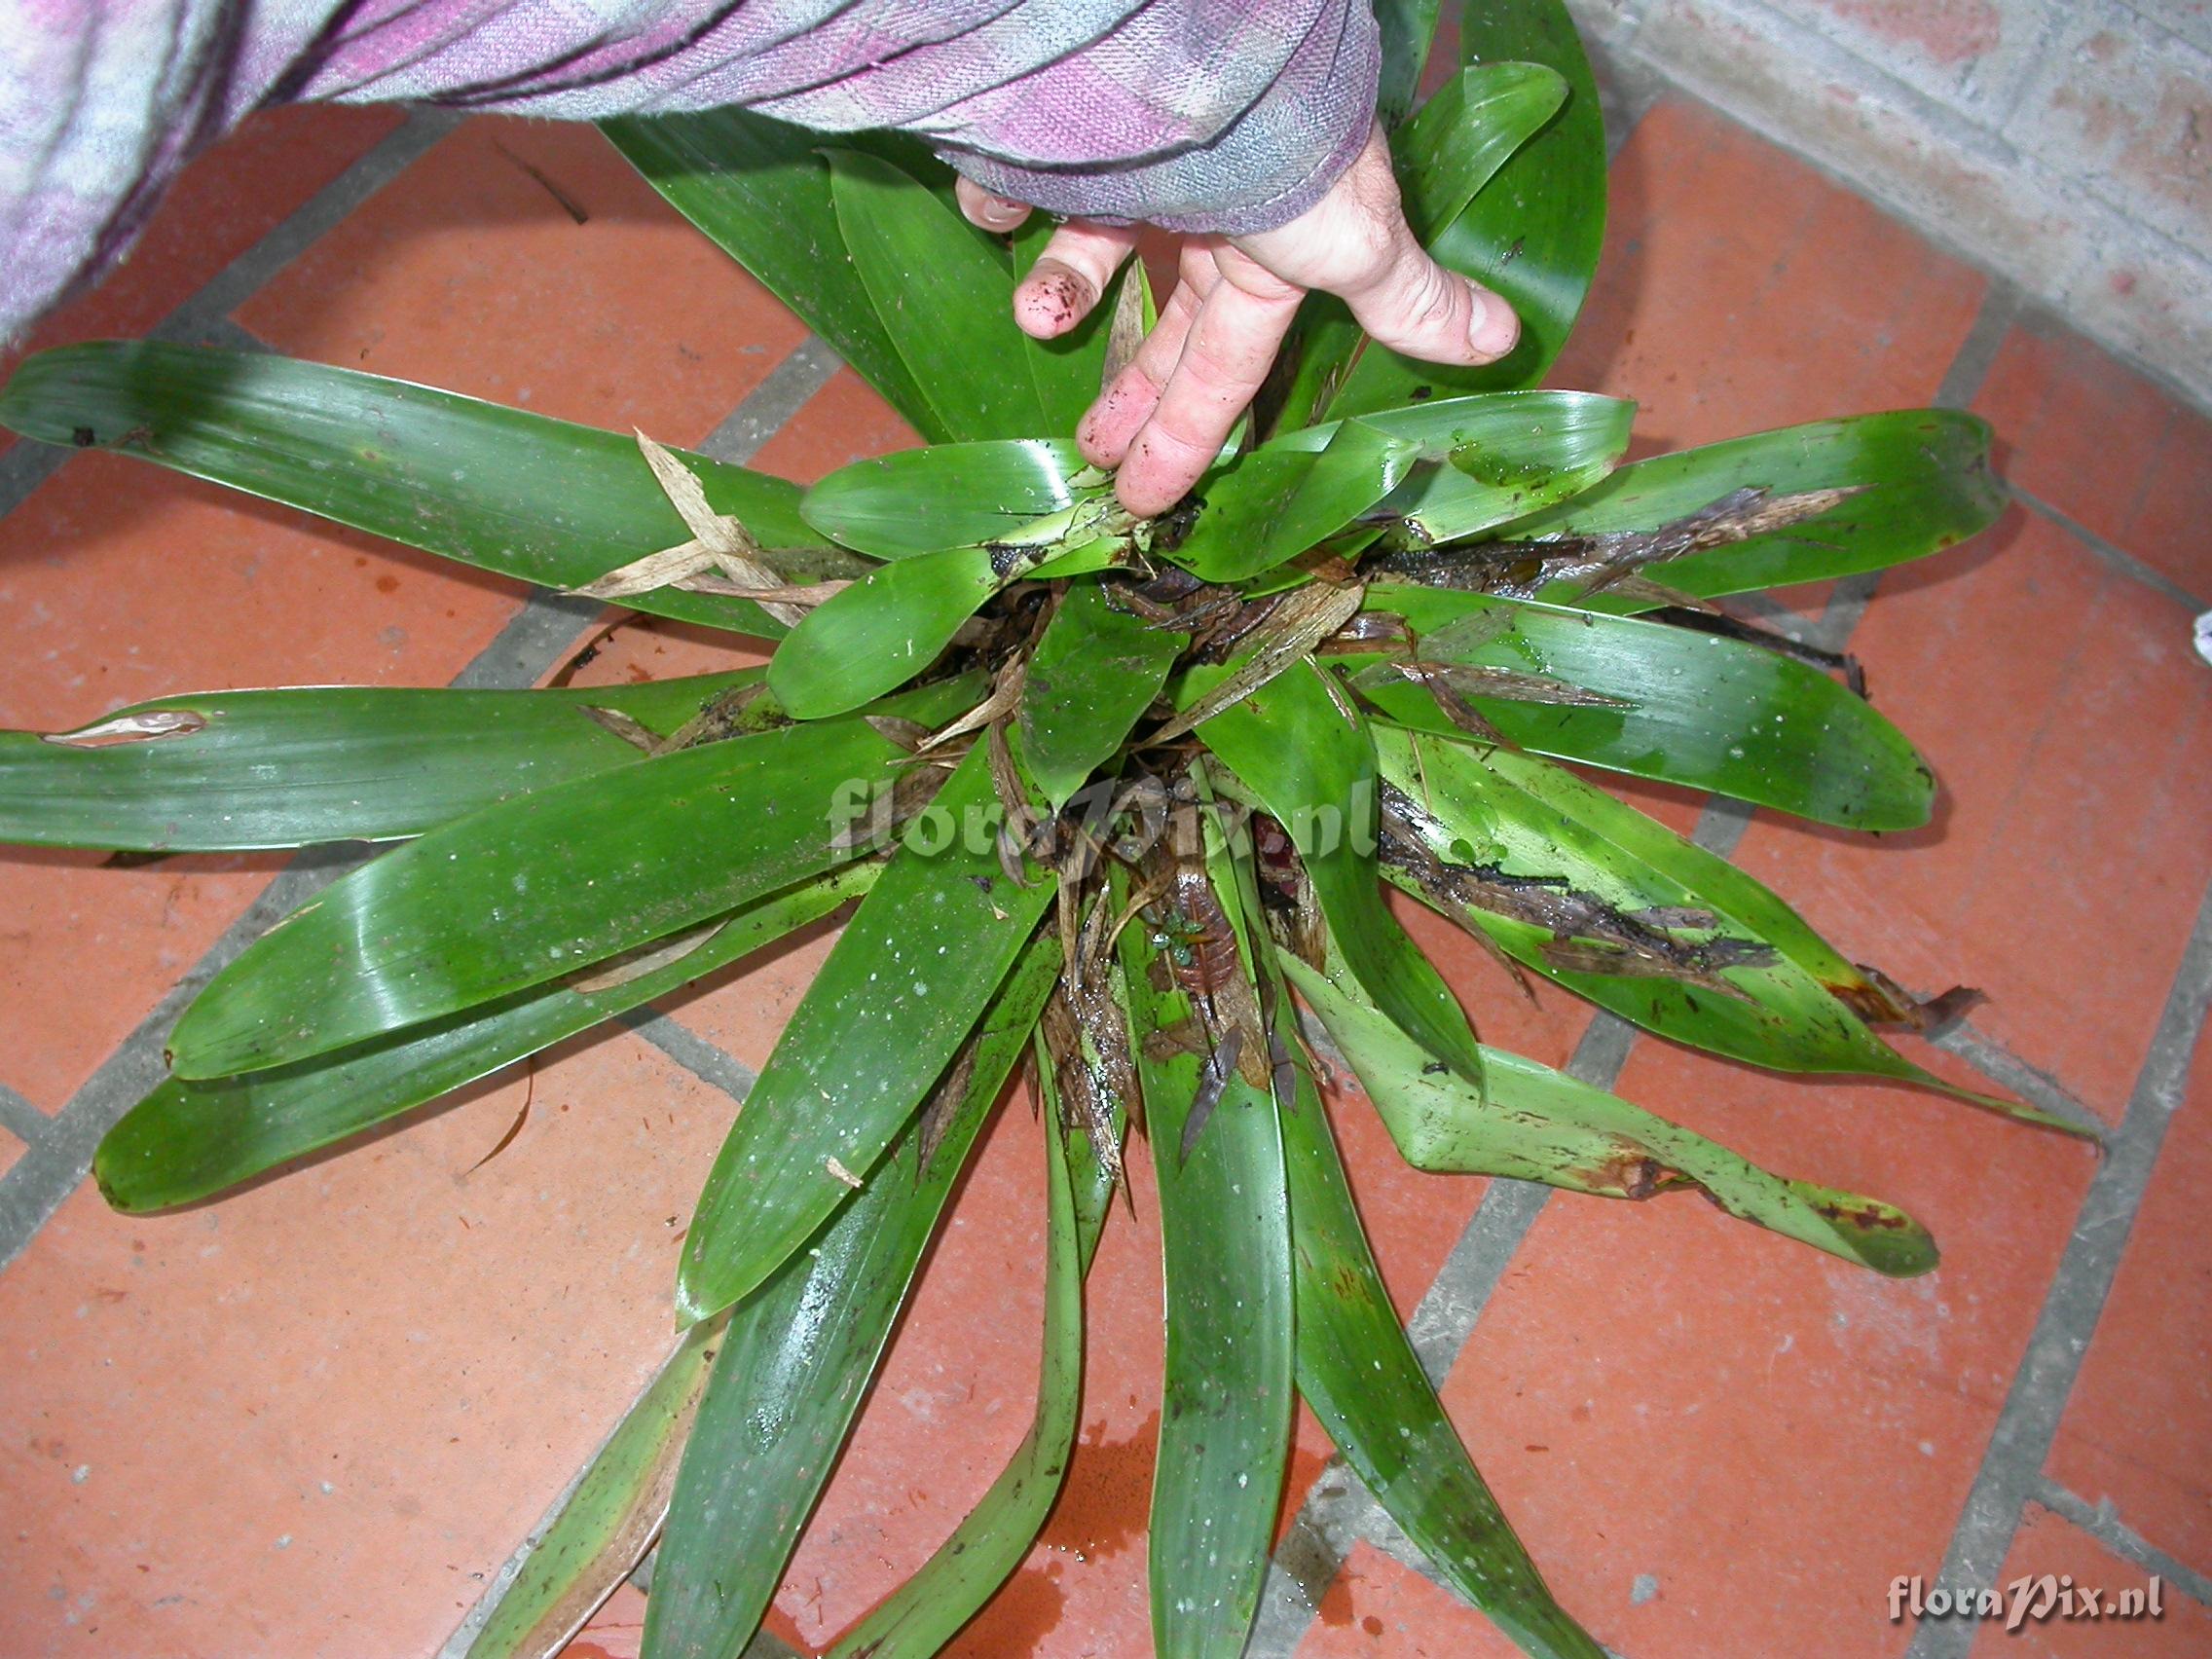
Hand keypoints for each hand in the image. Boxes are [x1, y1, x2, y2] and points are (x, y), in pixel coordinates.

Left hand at [955, 124, 1520, 517]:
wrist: (1203, 44)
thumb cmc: (1285, 153)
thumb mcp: (1353, 242)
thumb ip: (1406, 297)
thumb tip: (1503, 342)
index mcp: (1269, 247)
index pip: (1227, 359)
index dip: (1191, 431)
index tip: (1146, 498)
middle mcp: (1206, 207)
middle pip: (1161, 319)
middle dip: (1129, 392)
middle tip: (1088, 456)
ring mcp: (1138, 164)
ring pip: (1093, 246)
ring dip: (1065, 290)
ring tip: (1039, 316)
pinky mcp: (1072, 127)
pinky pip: (1023, 170)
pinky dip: (1000, 196)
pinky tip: (988, 214)